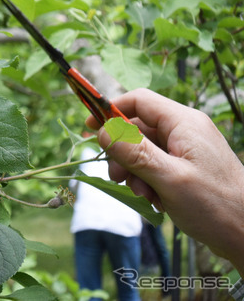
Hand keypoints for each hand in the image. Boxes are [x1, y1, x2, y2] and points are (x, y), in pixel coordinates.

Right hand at [87, 88, 243, 273]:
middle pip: (137, 128)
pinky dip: (147, 180)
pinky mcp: (186, 166)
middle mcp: (185, 130)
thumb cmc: (216, 205)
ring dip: (134, 171)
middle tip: (117, 177)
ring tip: (143, 195)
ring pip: (143, 149)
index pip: (139, 100)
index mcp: (184, 122)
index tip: (90, 129)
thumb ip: (135, 152)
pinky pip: (154, 165)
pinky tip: (155, 200)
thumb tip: (103, 131)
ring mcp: (186, 148)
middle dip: (122, 153)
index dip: (111, 110)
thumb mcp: (169, 178)